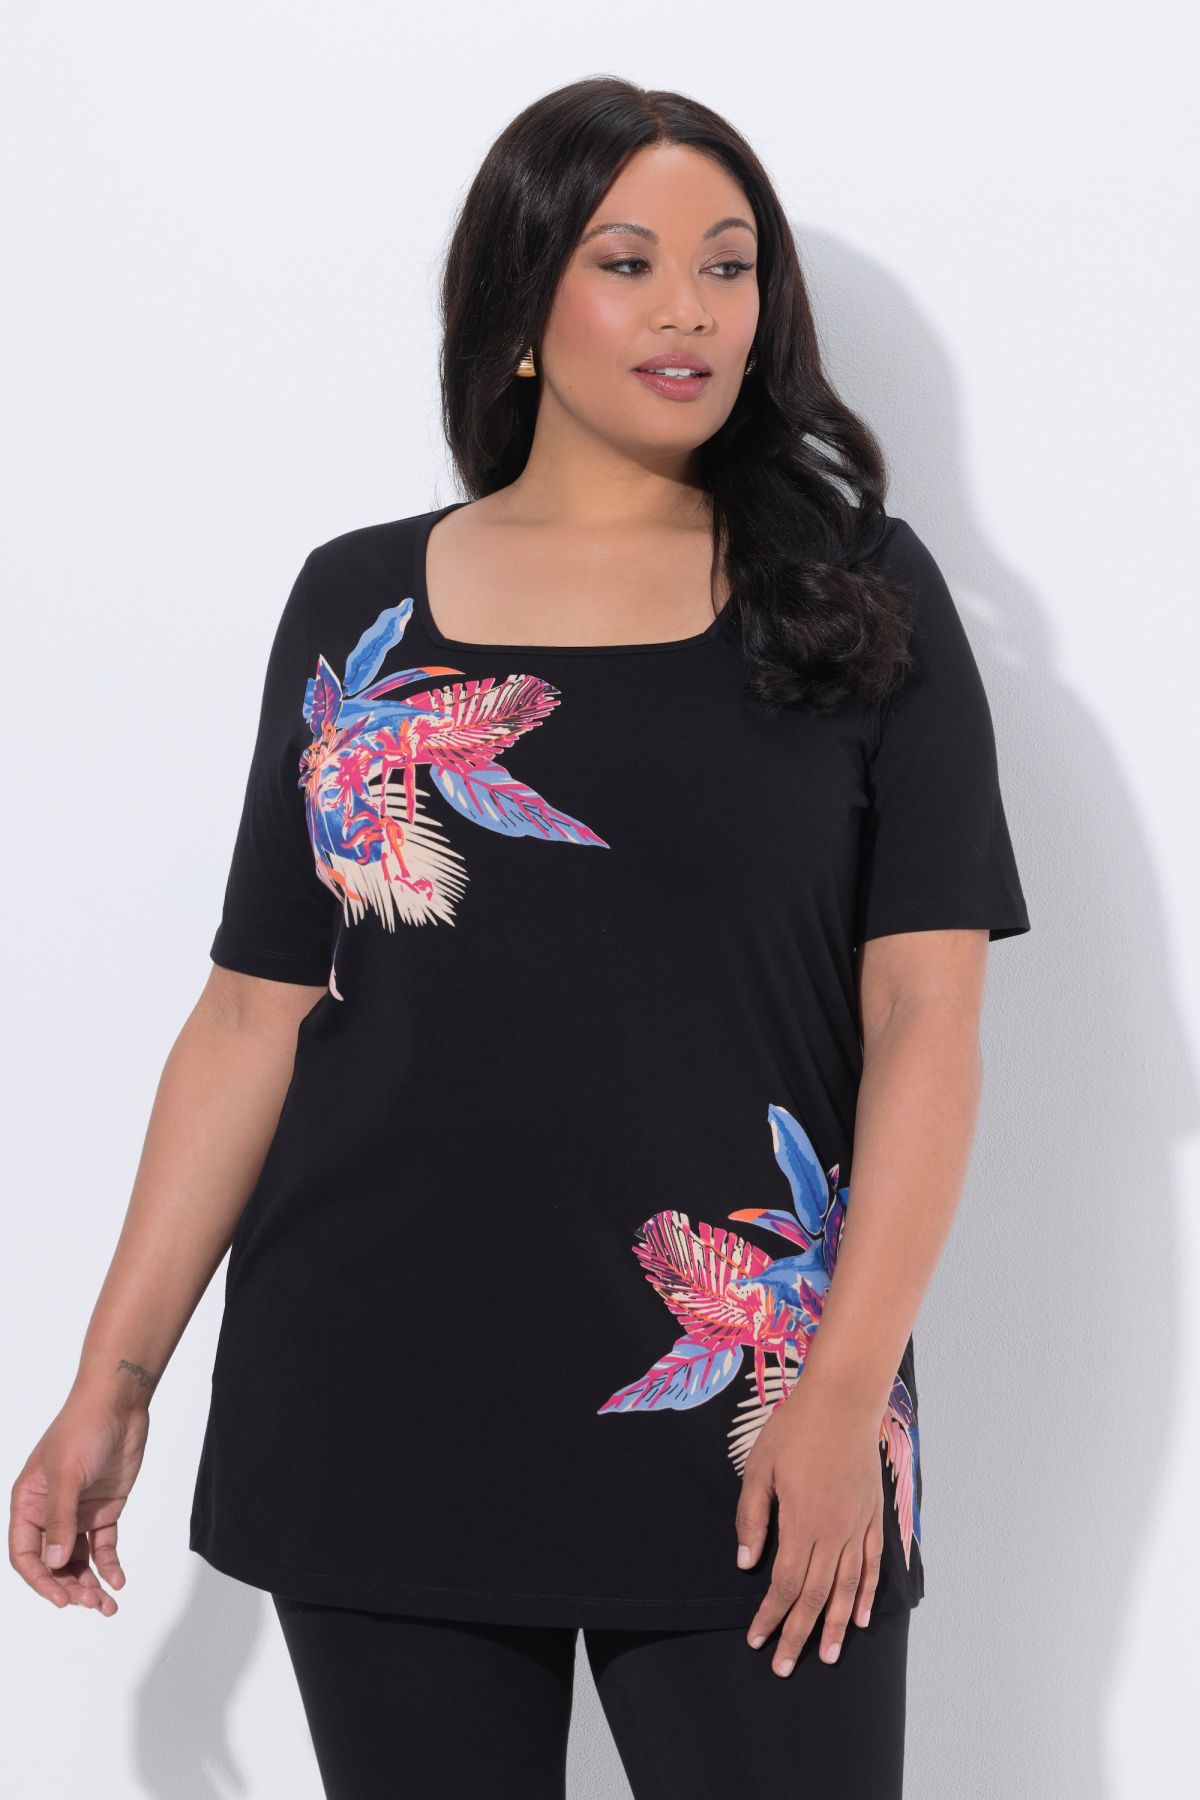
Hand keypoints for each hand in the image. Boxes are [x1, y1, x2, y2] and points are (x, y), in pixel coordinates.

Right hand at [8, 1388, 149, 1613]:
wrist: (120, 1403)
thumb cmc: (83, 1428)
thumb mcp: (67, 1474)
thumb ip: (60, 1519)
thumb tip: (55, 1562)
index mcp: (28, 1503)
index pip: (25, 1553)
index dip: (40, 1579)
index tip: (61, 1599)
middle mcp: (49, 1512)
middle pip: (53, 1562)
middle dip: (69, 1585)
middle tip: (91, 1604)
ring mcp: (77, 1512)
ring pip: (78, 1559)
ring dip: (90, 1582)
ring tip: (107, 1603)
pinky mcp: (103, 1509)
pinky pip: (102, 1545)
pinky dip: (109, 1565)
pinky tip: (118, 1580)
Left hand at [734, 1374, 883, 1674]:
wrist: (842, 1401)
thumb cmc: (795, 1429)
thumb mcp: (760, 1468)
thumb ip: (752, 1517)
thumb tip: (747, 1562)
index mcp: (802, 1523)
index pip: (784, 1584)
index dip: (770, 1616)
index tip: (756, 1640)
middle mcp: (834, 1533)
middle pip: (816, 1596)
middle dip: (798, 1634)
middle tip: (785, 1668)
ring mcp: (857, 1526)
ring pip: (847, 1588)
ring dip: (836, 1626)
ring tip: (826, 1657)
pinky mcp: (873, 1516)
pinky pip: (872, 1565)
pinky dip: (866, 1594)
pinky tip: (861, 1617)